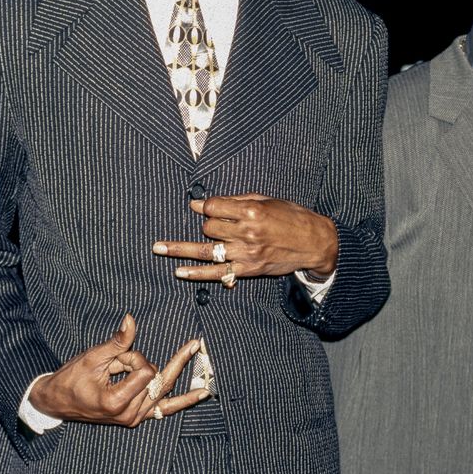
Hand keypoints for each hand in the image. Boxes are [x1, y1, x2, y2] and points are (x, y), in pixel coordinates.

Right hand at [28, 313, 208, 425]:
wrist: (57, 403)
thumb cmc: (71, 380)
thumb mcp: (93, 357)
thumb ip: (117, 342)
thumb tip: (131, 319)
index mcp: (116, 403)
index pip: (146, 371)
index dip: (133, 358)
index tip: (115, 359)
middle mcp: (129, 415)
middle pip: (156, 378)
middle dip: (142, 362)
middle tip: (192, 343)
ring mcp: (135, 419)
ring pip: (162, 387)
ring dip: (152, 372)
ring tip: (159, 359)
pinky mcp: (137, 417)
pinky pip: (166, 408)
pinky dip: (184, 400)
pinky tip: (202, 392)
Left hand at [152, 194, 337, 284]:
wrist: (314, 242)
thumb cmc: (291, 216)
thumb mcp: (266, 200)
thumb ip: (234, 200)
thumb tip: (202, 203)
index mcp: (252, 210)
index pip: (214, 207)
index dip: (206, 206)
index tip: (204, 207)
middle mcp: (247, 232)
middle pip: (209, 228)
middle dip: (207, 225)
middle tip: (215, 225)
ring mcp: (247, 253)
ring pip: (206, 250)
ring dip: (179, 249)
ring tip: (158, 248)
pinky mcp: (248, 269)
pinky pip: (217, 273)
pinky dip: (197, 274)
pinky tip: (180, 271)